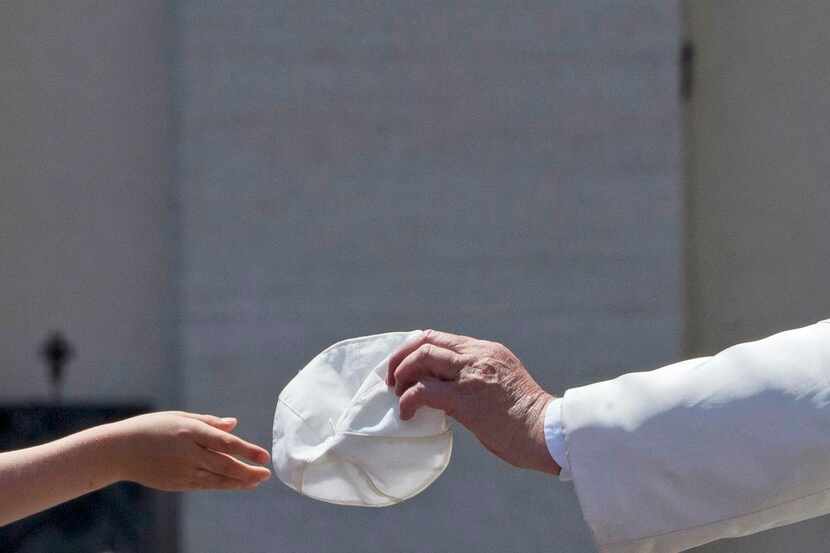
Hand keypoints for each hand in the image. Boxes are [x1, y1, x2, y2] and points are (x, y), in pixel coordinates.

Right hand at [108, 411, 271, 490]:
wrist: (119, 450)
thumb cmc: (152, 428)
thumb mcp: (180, 417)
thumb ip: (209, 422)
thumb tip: (234, 424)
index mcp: (190, 432)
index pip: (225, 443)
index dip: (247, 450)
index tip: (264, 456)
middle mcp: (189, 453)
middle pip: (225, 464)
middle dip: (248, 470)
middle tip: (267, 473)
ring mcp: (182, 470)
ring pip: (217, 479)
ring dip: (239, 481)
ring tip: (257, 481)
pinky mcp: (177, 483)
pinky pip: (205, 485)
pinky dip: (223, 485)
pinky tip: (237, 485)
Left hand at [387, 330, 558, 473]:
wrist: (548, 432)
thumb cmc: (525, 417)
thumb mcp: (501, 383)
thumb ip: (474, 378)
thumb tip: (442, 390)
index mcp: (487, 351)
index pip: (441, 338)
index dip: (414, 348)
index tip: (403, 366)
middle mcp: (478, 355)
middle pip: (427, 341)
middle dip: (401, 358)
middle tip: (392, 380)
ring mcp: (472, 375)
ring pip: (422, 358)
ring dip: (401, 375)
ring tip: (397, 394)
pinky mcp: (466, 398)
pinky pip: (424, 391)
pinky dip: (408, 400)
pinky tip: (406, 413)